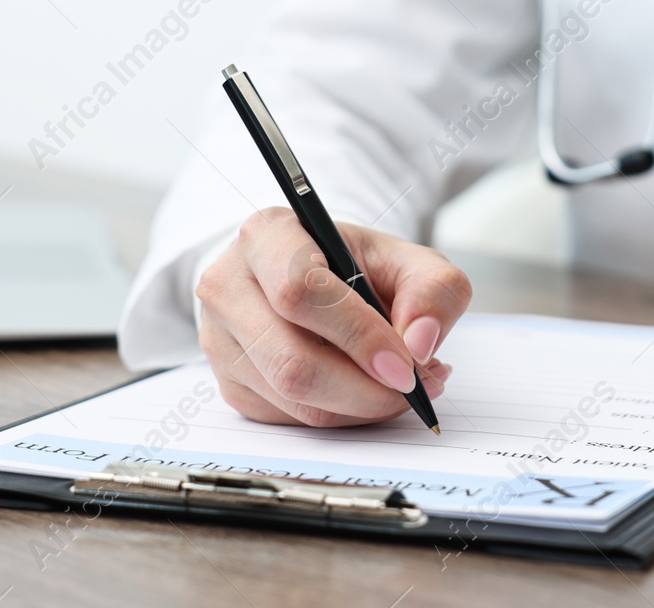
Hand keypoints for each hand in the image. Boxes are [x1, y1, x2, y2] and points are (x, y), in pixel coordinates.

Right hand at [196, 207, 470, 426]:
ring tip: (404, 386)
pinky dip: (343, 415)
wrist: (317, 276)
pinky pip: (290, 419)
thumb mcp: (408, 259)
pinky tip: (370, 390)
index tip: (405, 364)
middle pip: (292, 360)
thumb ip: (433, 290)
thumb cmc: (358, 264)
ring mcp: (220, 340)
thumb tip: (420, 343)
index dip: (357, 334)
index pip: (299, 291)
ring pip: (292, 398)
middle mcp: (228, 285)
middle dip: (365, 388)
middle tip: (416, 387)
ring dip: (361, 405)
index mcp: (267, 234)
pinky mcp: (230, 383)